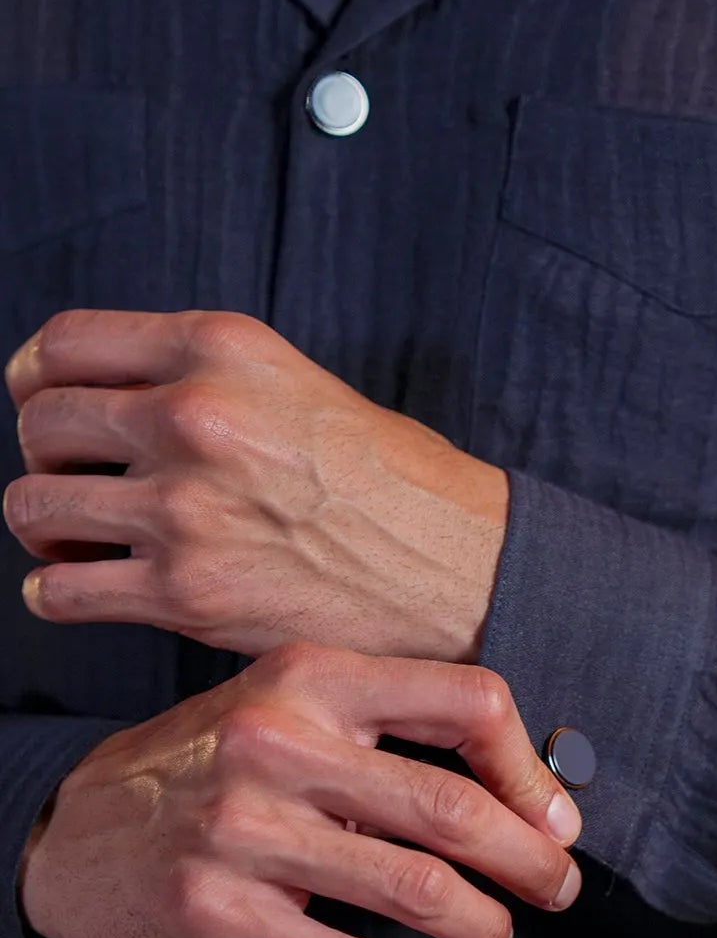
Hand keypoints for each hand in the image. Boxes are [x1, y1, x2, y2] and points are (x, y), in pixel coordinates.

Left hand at [3, 309, 509, 662]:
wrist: (454, 567)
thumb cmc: (391, 483)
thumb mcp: (296, 383)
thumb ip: (202, 379)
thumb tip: (108, 400)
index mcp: (219, 350)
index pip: (66, 344)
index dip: (36, 379)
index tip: (45, 405)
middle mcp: (191, 416)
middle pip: (41, 423)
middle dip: (47, 458)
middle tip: (81, 484)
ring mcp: (182, 507)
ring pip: (33, 506)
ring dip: (46, 527)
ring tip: (84, 540)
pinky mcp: (184, 592)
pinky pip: (61, 591)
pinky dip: (57, 593)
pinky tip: (84, 588)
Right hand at [17, 642, 583, 937]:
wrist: (71, 837)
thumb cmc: (206, 773)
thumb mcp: (285, 712)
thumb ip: (384, 732)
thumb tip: (524, 792)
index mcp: (309, 677)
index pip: (467, 701)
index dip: (531, 770)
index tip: (554, 821)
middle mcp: (276, 743)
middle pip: (454, 809)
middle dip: (529, 864)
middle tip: (556, 890)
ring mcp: (241, 830)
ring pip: (417, 890)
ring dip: (483, 927)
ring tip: (496, 936)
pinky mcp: (215, 914)